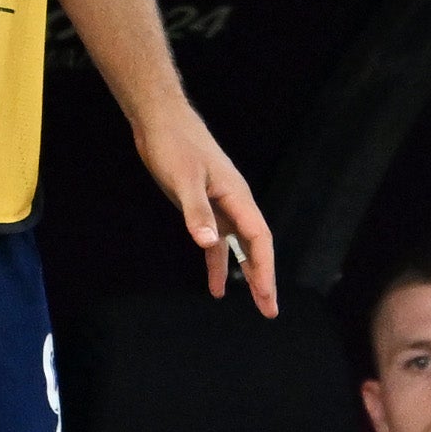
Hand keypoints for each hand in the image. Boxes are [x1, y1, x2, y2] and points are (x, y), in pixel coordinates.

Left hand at [130, 99, 275, 314]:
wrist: (160, 121)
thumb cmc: (174, 145)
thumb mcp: (183, 180)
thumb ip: (196, 212)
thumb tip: (209, 243)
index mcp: (237, 196)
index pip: (258, 240)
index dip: (264, 270)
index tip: (267, 297)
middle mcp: (234, 202)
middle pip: (255, 246)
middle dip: (262, 279)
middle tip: (269, 311)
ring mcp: (220, 204)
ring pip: (239, 246)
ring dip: (244, 273)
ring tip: (253, 301)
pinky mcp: (204, 205)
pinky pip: (216, 240)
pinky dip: (217, 262)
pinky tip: (215, 285)